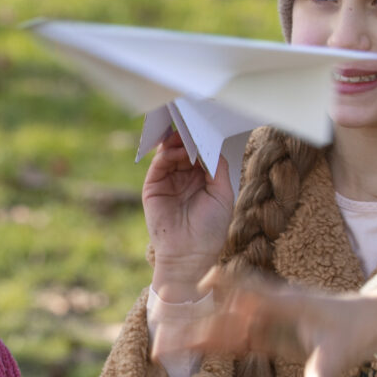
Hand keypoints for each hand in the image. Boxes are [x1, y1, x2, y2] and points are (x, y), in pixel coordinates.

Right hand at [142, 128, 232, 298]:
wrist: (187, 254)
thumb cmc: (210, 229)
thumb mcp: (223, 195)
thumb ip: (218, 168)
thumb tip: (210, 145)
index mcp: (204, 179)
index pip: (203, 153)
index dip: (205, 140)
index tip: (208, 125)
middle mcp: (186, 177)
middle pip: (187, 149)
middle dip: (190, 136)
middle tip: (194, 122)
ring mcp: (169, 180)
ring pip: (172, 153)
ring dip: (178, 141)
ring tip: (185, 133)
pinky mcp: (154, 185)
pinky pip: (159, 163)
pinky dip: (166, 152)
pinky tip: (175, 146)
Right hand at [156, 273, 376, 376]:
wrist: (370, 320)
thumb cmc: (356, 330)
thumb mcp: (341, 354)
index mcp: (285, 302)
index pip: (247, 290)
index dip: (223, 286)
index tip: (198, 286)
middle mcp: (269, 307)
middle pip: (223, 313)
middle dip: (194, 325)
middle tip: (162, 341)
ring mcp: (267, 321)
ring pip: (224, 326)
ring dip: (196, 335)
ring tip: (162, 349)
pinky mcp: (268, 334)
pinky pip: (236, 339)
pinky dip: (213, 343)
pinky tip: (190, 350)